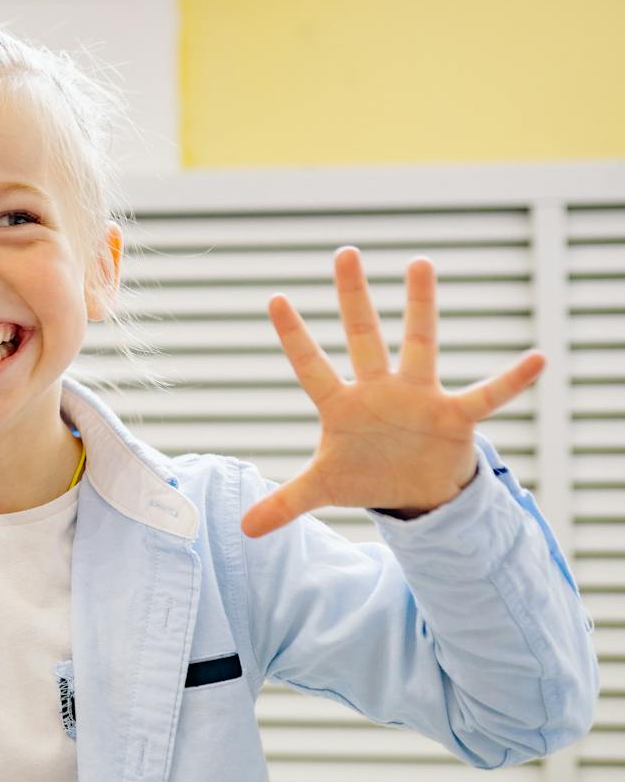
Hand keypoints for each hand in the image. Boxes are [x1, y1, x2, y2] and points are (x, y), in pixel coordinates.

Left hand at [239, 247, 544, 536]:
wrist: (417, 492)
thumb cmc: (367, 476)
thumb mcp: (323, 489)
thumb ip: (286, 503)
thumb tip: (244, 529)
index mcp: (342, 405)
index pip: (311, 366)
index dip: (293, 336)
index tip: (274, 298)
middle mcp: (380, 390)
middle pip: (363, 336)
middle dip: (353, 298)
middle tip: (344, 252)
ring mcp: (418, 397)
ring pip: (419, 344)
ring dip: (420, 307)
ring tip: (419, 262)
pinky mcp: (455, 416)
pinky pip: (488, 395)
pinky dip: (512, 381)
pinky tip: (537, 359)